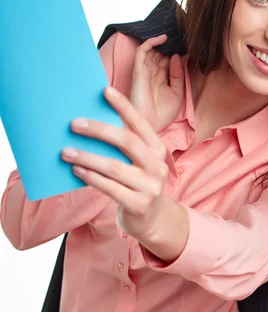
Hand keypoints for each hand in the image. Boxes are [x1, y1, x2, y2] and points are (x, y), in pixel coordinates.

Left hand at [61, 86, 168, 242]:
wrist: (151, 220)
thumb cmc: (137, 184)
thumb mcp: (138, 163)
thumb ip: (124, 146)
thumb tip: (91, 122)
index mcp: (158, 150)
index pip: (140, 123)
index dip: (124, 106)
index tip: (105, 91)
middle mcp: (158, 166)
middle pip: (126, 141)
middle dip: (98, 130)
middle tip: (74, 124)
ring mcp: (150, 187)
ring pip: (114, 166)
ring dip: (87, 157)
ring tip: (66, 151)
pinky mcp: (139, 205)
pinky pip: (110, 188)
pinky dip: (91, 177)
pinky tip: (76, 170)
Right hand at [131, 34, 184, 132]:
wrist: (151, 125)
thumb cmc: (163, 113)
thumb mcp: (178, 93)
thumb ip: (178, 75)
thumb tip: (177, 56)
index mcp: (162, 79)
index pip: (168, 60)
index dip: (176, 52)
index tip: (188, 45)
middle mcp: (153, 73)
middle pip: (160, 53)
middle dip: (170, 45)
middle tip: (181, 36)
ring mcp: (145, 71)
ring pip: (151, 49)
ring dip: (161, 42)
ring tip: (173, 35)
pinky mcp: (139, 70)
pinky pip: (142, 51)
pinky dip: (151, 42)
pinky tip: (163, 38)